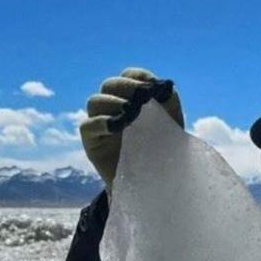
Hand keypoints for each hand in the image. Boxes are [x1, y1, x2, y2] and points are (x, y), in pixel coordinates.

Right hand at [79, 68, 184, 189]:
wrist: (155, 184)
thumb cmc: (164, 152)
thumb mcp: (172, 123)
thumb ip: (168, 100)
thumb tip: (162, 85)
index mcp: (132, 99)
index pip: (128, 76)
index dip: (138, 77)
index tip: (152, 87)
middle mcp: (113, 108)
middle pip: (109, 85)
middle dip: (126, 87)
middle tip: (141, 99)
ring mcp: (100, 124)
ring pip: (95, 101)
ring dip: (113, 102)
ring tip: (130, 112)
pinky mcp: (92, 143)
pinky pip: (87, 126)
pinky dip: (100, 122)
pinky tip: (117, 125)